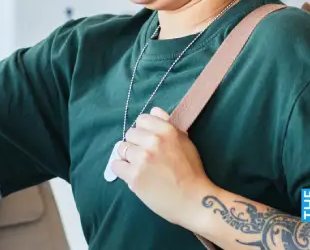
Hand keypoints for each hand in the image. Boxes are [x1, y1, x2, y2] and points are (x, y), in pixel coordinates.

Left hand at [111, 107, 213, 228]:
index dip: (144, 130)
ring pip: (121, 149)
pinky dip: (121, 169)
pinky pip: (116, 165)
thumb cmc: (192, 171)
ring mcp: (141, 159)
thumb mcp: (185, 142)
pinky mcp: (133, 176)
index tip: (149, 141)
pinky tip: (132, 174)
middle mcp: (152, 141)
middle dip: (136, 143)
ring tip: (139, 166)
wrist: (193, 200)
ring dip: (128, 156)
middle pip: (130, 134)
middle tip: (145, 156)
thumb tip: (154, 109)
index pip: (142, 120)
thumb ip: (167, 124)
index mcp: (166, 130)